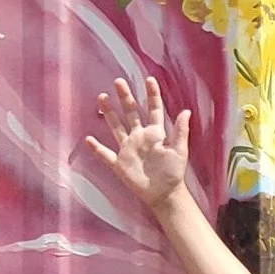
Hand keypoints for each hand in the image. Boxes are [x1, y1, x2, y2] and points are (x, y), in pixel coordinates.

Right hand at [84, 72, 192, 215]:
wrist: (164, 194)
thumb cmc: (174, 172)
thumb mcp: (180, 151)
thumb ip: (181, 131)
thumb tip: (186, 111)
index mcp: (155, 133)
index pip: (153, 109)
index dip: (152, 95)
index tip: (149, 79)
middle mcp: (139, 137)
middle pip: (131, 113)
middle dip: (125, 97)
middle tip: (118, 82)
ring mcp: (128, 149)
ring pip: (116, 127)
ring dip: (109, 113)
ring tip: (102, 98)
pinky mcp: (120, 164)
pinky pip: (105, 154)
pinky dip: (97, 148)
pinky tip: (88, 139)